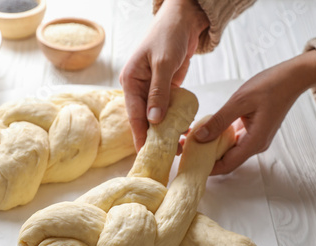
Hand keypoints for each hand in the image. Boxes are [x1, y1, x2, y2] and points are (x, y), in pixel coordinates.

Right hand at [119, 0, 208, 150]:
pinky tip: (184, 131)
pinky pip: (168, 108)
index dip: (140, 135)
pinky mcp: (165, 88)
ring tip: (178, 147)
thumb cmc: (168, 36)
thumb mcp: (163, 64)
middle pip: (144, 118)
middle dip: (154, 137)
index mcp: (130, 81)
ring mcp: (152, 88)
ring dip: (166, 130)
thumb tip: (154, 120)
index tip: (145, 154)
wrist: (183, 20)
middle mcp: (138, 87)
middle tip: (165, 155)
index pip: (134, 114)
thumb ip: (159, 92)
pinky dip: (175, 120)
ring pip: (157, 116)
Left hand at [193, 50, 315, 174]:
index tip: (190, 164)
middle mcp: (256, 145)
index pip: (227, 165)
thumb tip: (199, 137)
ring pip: (230, 150)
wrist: (292, 77)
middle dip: (207, 157)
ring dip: (212, 147)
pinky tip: (208, 130)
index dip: (208, 168)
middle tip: (187, 150)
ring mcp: (256, 138)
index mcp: (254, 142)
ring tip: (193, 141)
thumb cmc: (270, 86)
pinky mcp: (254, 131)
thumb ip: (219, 121)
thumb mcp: (240, 101)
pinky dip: (220, 138)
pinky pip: (234, 140)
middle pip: (227, 160)